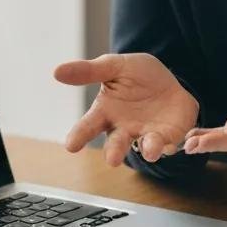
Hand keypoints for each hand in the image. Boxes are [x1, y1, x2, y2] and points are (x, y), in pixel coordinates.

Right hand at [53, 53, 198, 165]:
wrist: (169, 79)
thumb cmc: (136, 76)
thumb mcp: (114, 66)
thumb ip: (88, 71)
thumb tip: (57, 71)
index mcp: (106, 112)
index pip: (88, 126)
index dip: (79, 136)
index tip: (71, 146)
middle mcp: (123, 128)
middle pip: (115, 144)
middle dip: (114, 152)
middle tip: (112, 159)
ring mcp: (145, 134)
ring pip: (144, 147)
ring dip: (146, 149)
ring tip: (148, 149)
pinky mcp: (166, 137)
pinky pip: (166, 143)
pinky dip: (166, 145)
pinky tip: (167, 144)